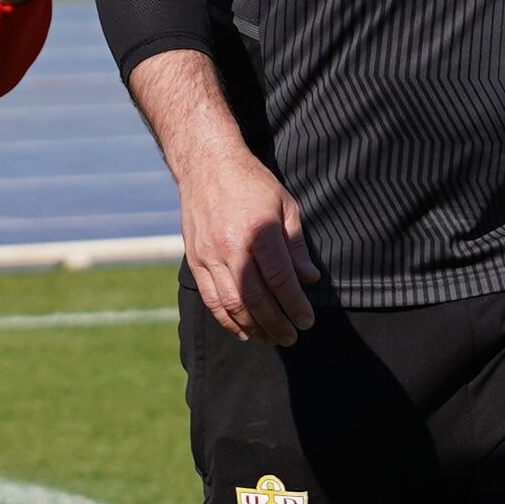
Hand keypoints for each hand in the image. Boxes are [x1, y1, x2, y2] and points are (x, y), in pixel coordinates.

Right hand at [182, 143, 316, 345]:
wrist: (207, 165)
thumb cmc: (252, 183)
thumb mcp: (285, 205)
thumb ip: (296, 245)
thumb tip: (309, 278)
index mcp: (258, 231)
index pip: (279, 280)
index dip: (294, 305)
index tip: (306, 321)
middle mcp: (231, 246)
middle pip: (255, 298)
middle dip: (275, 324)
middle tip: (291, 337)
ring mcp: (209, 255)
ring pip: (231, 304)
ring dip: (252, 327)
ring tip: (270, 338)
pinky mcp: (195, 260)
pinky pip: (211, 299)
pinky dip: (226, 320)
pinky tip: (242, 331)